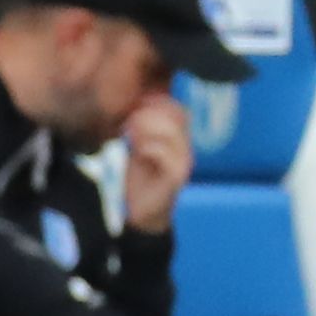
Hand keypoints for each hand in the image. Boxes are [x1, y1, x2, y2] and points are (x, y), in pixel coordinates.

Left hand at [120, 89, 194, 232]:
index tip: (136, 106)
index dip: (158, 103)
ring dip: (148, 129)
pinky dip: (149, 148)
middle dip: (150, 114)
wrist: (143, 213)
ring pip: (173, 132)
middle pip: (178, 116)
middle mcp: (185, 148)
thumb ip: (139, 130)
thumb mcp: (138, 149)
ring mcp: (184, 162)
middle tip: (130, 123)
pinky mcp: (176, 177)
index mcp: (178, 140)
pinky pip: (167, 154)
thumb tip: (134, 107)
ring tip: (133, 137)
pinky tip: (138, 152)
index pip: (178, 110)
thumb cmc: (141, 179)